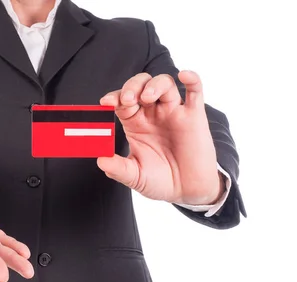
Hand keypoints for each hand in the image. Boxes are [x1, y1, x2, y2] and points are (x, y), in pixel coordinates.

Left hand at [98, 71, 223, 204]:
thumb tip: (100, 161)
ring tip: (147, 97)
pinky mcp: (194, 116)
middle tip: (127, 99)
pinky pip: (195, 91)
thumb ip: (119, 169)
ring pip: (164, 83)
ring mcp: (174, 112)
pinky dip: (192, 79)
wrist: (188, 191)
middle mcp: (153, 113)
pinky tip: (184, 75)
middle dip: (131, 87)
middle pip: (140, 85)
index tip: (105, 103)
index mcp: (135, 123)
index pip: (121, 101)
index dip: (113, 98)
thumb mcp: (136, 176)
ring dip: (154, 85)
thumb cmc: (160, 180)